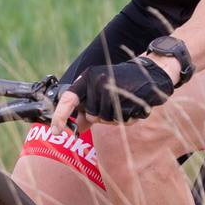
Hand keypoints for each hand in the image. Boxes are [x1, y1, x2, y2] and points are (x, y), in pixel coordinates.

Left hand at [48, 57, 173, 129]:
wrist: (150, 73)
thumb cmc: (120, 83)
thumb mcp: (99, 90)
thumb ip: (85, 107)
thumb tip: (73, 127)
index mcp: (88, 77)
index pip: (68, 99)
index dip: (60, 116)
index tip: (54, 131)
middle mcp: (98, 82)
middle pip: (92, 116)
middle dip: (102, 116)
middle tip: (114, 102)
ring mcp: (114, 91)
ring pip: (107, 120)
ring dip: (116, 117)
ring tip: (124, 102)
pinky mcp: (129, 100)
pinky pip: (123, 120)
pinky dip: (128, 117)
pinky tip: (133, 105)